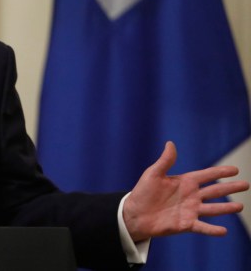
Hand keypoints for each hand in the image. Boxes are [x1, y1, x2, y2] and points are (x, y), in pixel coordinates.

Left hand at [123, 141, 248, 242]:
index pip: (206, 175)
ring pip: (213, 209)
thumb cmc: (143, 192)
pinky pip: (202, 226)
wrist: (134, 213)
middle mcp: (191, 196)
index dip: (220, 172)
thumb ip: (165, 161)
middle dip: (230, 188)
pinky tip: (224, 230)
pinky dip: (212, 229)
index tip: (235, 169)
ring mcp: (190, 210)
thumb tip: (170, 143)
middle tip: (246, 184)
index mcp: (185, 182)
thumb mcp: (153, 174)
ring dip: (226, 208)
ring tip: (240, 206)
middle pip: (215, 191)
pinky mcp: (186, 224)